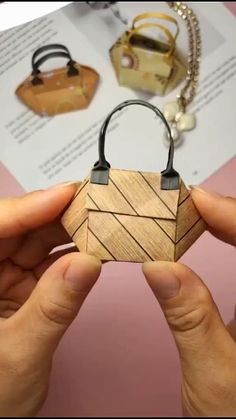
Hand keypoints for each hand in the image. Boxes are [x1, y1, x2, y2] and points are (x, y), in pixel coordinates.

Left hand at [0, 183, 100, 416]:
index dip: (26, 208)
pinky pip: (44, 262)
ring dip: (66, 233)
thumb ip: (53, 309)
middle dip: (54, 215)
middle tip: (92, 204)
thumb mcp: (20, 356)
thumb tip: (88, 263)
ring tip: (99, 223)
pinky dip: (69, 256)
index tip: (64, 194)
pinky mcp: (18, 287)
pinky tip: (91, 248)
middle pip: (15, 229)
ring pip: (32, 242)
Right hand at [143, 187, 235, 415]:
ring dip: (230, 224)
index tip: (198, 200)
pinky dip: (232, 239)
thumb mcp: (215, 376)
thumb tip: (160, 267)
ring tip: (197, 212)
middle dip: (228, 216)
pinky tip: (215, 232)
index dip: (232, 215)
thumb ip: (190, 319)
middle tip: (191, 204)